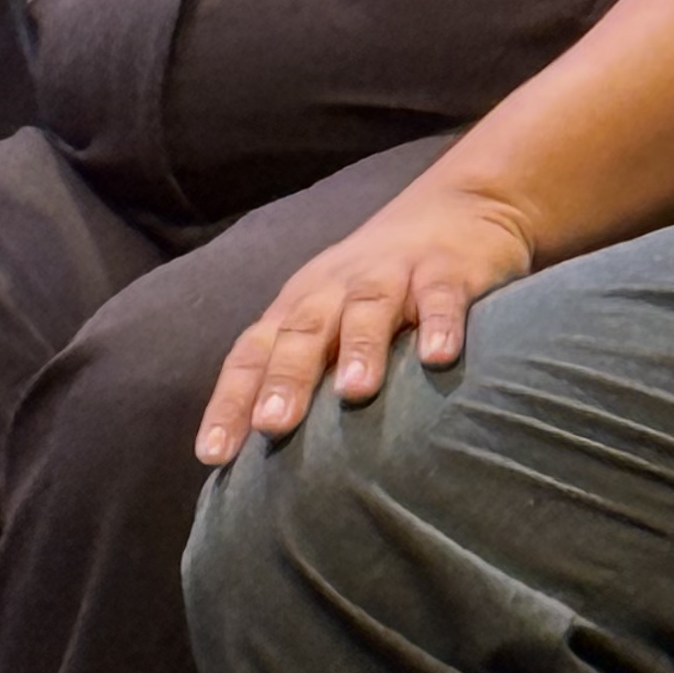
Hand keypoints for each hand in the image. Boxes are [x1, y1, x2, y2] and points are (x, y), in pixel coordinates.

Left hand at [196, 185, 540, 460]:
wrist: (459, 205)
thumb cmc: (382, 282)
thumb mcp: (334, 317)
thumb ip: (309, 375)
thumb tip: (271, 467)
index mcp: (302, 306)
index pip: (253, 353)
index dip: (231, 401)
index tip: (214, 456)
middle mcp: (338, 289)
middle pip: (304, 332)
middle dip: (287, 378)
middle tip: (273, 425)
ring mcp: (393, 275)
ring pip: (368, 309)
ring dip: (360, 347)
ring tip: (356, 392)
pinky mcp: (448, 271)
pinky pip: (441, 297)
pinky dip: (439, 323)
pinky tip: (440, 356)